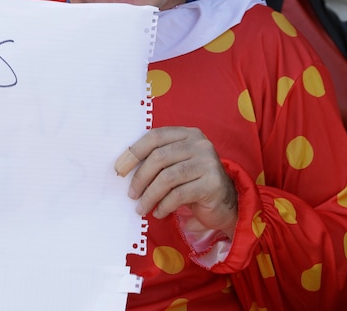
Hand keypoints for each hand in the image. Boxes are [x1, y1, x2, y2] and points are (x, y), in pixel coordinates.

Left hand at [118, 126, 237, 237]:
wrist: (226, 202)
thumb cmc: (193, 182)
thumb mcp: (176, 164)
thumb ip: (157, 159)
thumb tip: (123, 166)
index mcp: (188, 133)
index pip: (155, 136)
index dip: (134, 151)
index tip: (120, 168)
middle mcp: (200, 144)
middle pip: (159, 157)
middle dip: (140, 177)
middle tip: (131, 194)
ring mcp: (208, 162)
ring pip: (168, 178)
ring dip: (150, 195)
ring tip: (141, 208)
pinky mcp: (212, 183)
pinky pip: (179, 195)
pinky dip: (164, 205)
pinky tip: (158, 212)